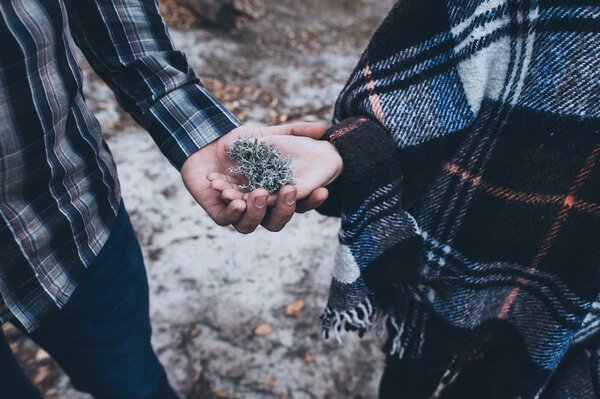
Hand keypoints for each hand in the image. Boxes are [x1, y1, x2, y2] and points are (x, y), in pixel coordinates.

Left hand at [181, 122, 338, 232]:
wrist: (206, 140)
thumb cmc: (239, 141)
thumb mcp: (269, 133)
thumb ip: (295, 132)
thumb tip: (323, 129)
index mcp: (275, 193)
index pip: (298, 204)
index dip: (312, 201)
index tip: (322, 190)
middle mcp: (259, 206)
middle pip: (278, 221)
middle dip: (285, 209)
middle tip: (289, 190)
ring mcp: (238, 210)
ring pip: (252, 224)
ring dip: (257, 211)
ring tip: (258, 192)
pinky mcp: (218, 209)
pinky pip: (228, 219)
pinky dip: (233, 211)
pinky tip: (236, 199)